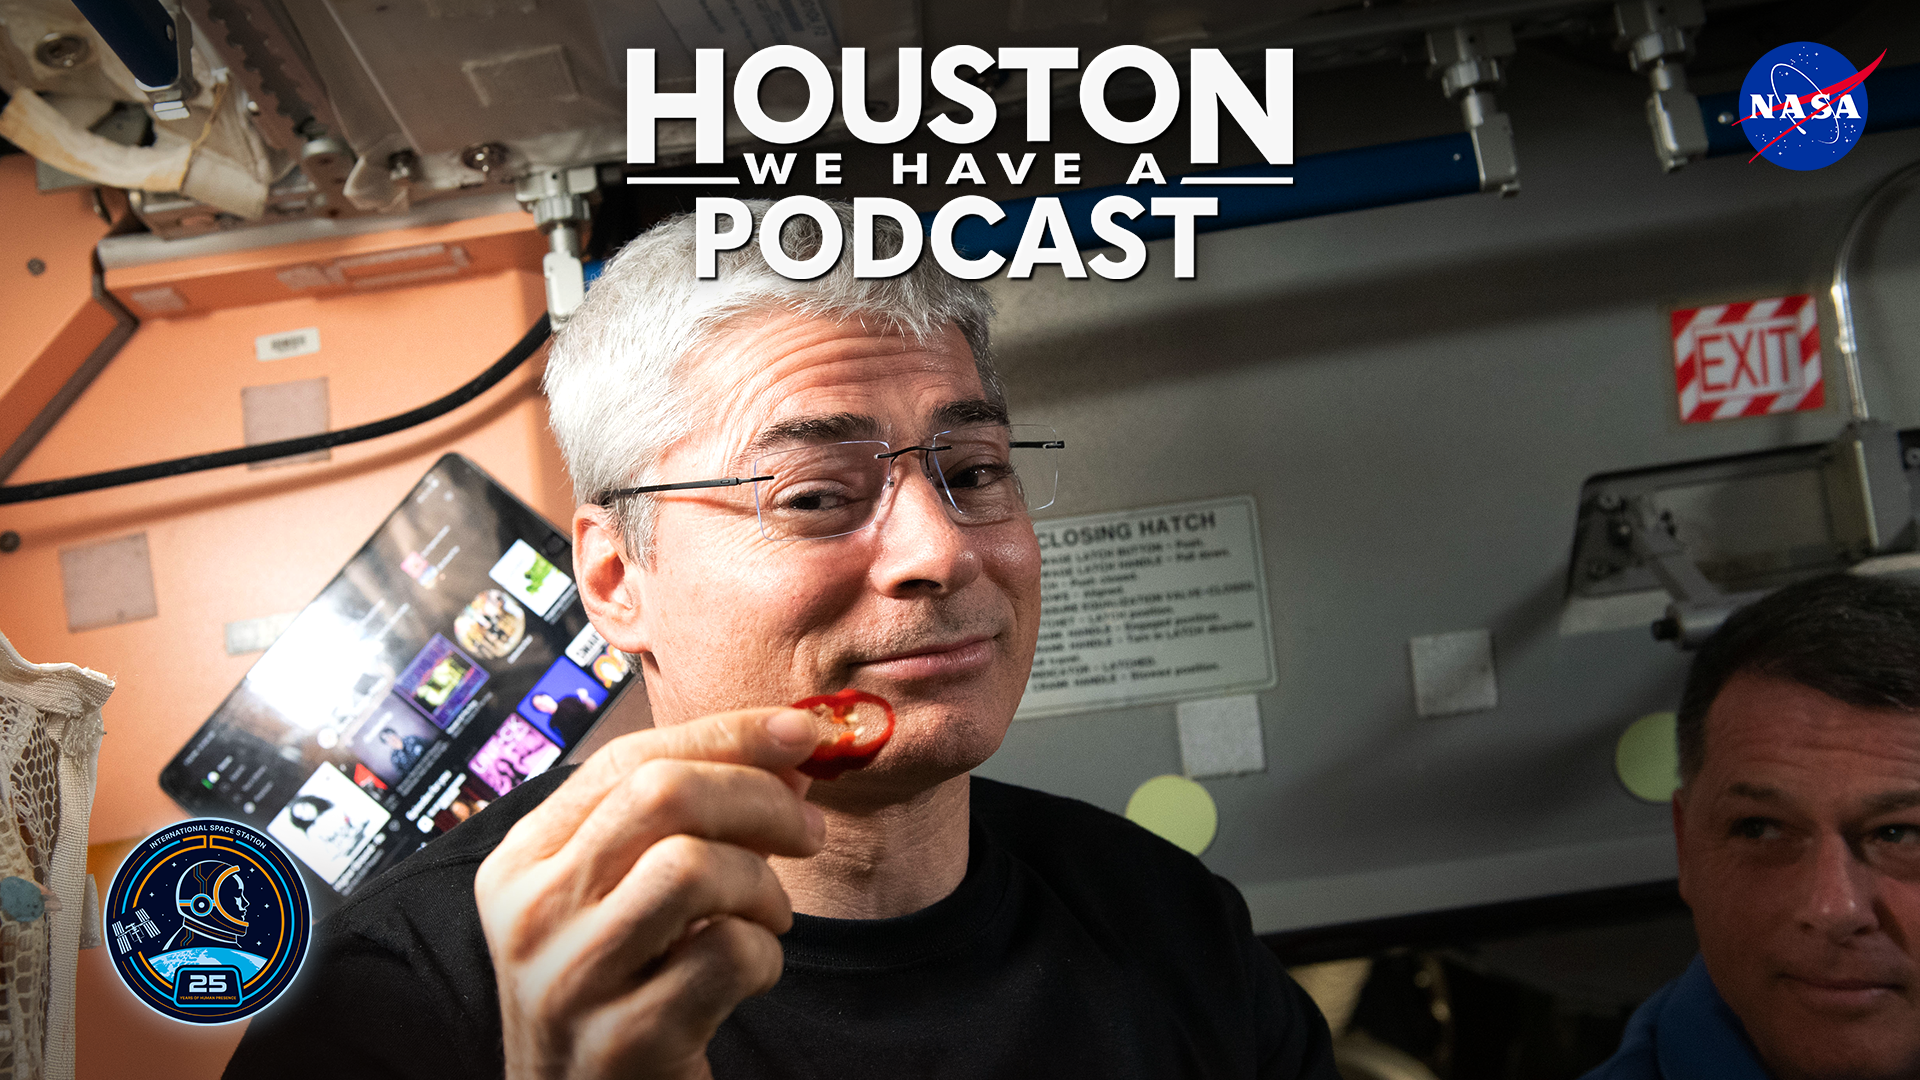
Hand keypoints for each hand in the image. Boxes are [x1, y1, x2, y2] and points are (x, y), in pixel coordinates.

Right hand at [475, 708, 825, 1078]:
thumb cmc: (620, 987)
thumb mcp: (627, 893)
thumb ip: (689, 818)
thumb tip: (790, 748)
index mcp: (523, 859)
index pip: (629, 758)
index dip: (727, 734)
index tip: (801, 734)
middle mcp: (530, 913)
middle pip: (663, 795)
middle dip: (760, 798)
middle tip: (807, 831)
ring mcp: (570, 979)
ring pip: (693, 866)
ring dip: (761, 886)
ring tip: (767, 918)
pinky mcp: (622, 1040)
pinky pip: (725, 953)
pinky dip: (764, 956)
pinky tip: (748, 974)